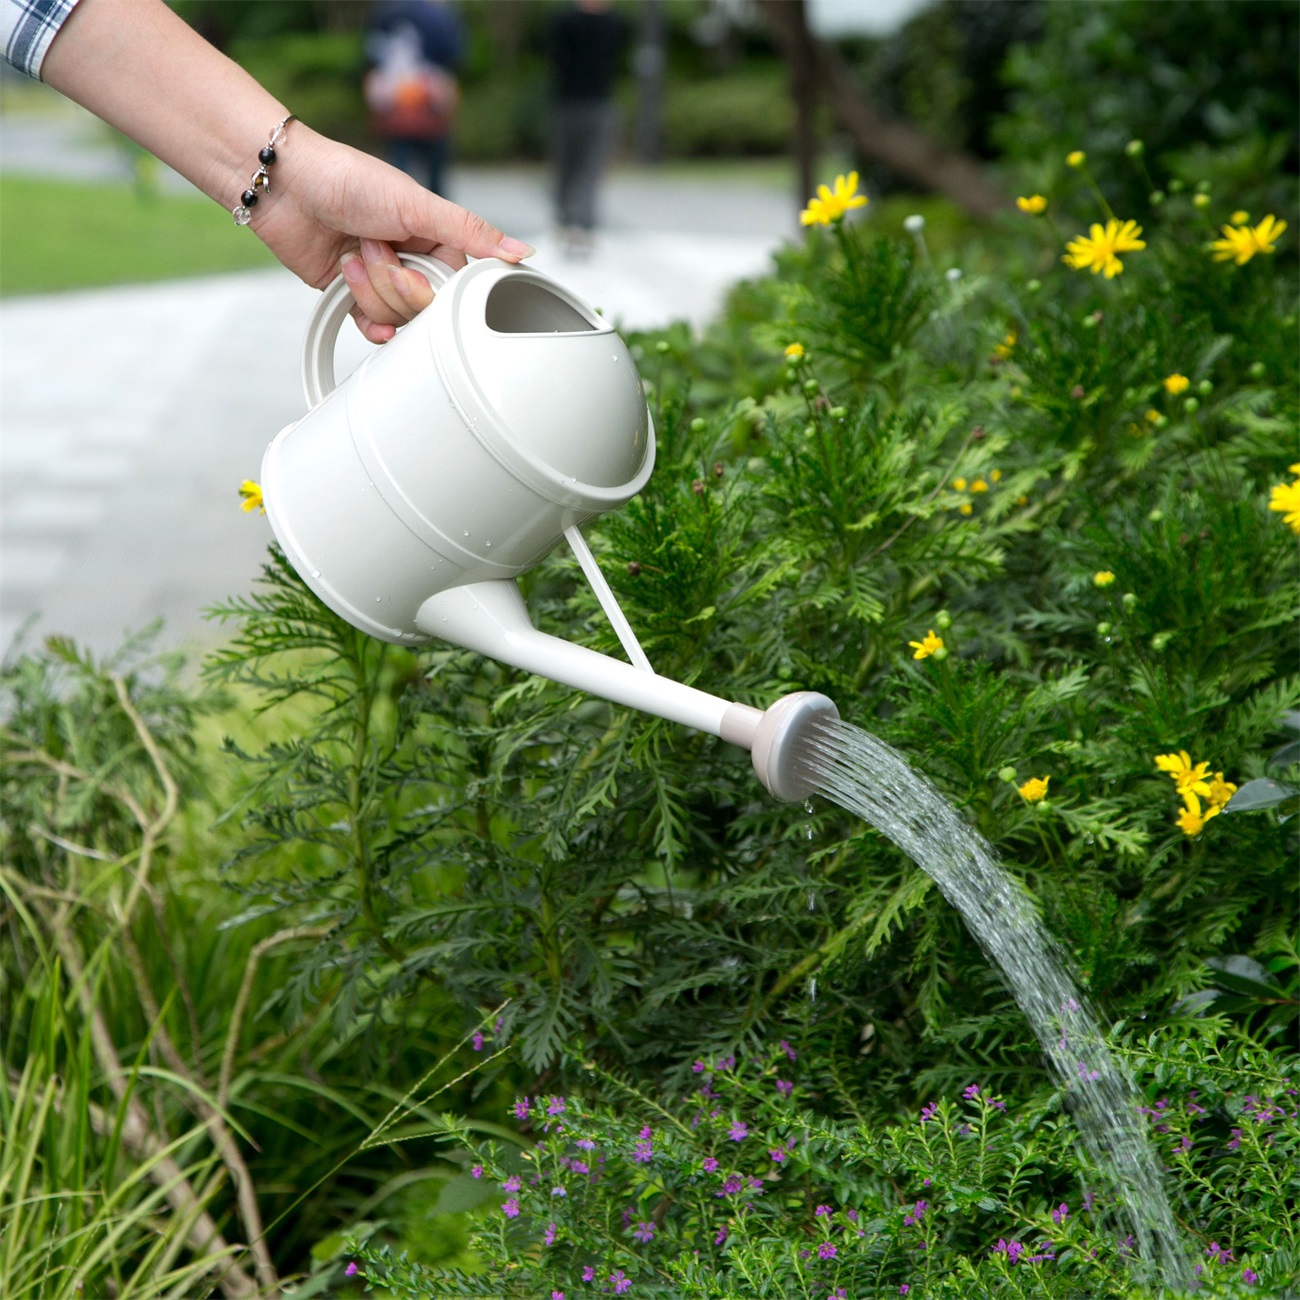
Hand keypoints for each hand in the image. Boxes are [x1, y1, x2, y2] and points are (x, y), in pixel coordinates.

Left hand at [256, 127, 534, 342]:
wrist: (283, 185)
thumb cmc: (346, 179)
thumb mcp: (417, 203)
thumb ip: (471, 232)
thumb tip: (522, 251)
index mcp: (435, 237)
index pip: (456, 286)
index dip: (433, 286)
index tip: (414, 266)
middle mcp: (411, 259)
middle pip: (424, 307)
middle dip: (394, 283)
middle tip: (372, 247)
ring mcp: (381, 279)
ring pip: (397, 317)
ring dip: (369, 288)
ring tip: (352, 253)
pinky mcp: (352, 294)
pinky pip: (373, 327)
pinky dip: (365, 318)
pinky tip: (352, 293)